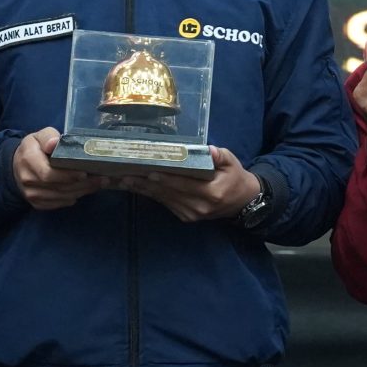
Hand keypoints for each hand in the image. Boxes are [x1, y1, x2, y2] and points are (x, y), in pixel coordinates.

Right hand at [11, 128, 99, 210]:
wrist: (17, 165)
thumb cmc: (34, 148)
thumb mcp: (39, 136)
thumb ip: (48, 137)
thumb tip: (54, 143)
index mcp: (28, 159)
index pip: (48, 173)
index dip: (67, 175)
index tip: (84, 173)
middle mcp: (28, 179)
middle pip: (58, 187)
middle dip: (82, 184)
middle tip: (102, 179)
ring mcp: (31, 194)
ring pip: (61, 197)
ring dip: (82, 192)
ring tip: (99, 184)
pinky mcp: (37, 203)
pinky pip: (58, 204)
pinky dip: (73, 198)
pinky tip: (85, 191)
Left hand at [135, 146, 262, 224]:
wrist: (242, 203)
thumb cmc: (235, 178)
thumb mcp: (232, 163)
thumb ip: (220, 156)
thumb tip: (208, 150)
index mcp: (212, 193)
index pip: (184, 184)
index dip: (166, 179)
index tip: (149, 172)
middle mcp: (199, 206)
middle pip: (168, 193)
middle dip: (146, 184)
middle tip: (125, 175)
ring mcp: (191, 214)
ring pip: (164, 200)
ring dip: (143, 190)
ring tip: (124, 180)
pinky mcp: (186, 217)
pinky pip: (166, 204)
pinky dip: (151, 195)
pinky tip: (137, 187)